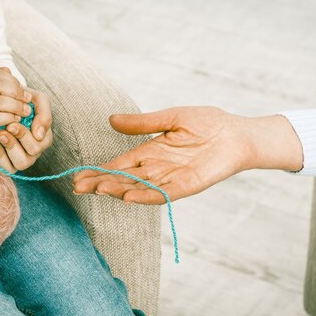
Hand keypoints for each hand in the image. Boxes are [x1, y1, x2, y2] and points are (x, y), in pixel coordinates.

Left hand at [0, 88, 52, 172]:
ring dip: (0, 154)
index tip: (11, 124)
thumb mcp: (37, 100)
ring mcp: (16, 160)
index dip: (24, 137)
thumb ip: (44, 114)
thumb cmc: (22, 100)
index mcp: (42, 140)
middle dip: (11, 145)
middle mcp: (30, 153)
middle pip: (24, 160)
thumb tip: (39, 134)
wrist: (2, 101)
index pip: (36, 146)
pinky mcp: (1, 163)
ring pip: (12, 167)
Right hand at [72, 106, 302, 204]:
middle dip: (100, 183)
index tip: (78, 176)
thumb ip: (142, 123)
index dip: (99, 171)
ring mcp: (170, 178)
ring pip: (137, 187)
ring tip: (96, 190)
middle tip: (77, 188)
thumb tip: (111, 120)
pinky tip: (128, 197)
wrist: (238, 134)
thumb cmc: (208, 123)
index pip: (119, 164)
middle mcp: (156, 168)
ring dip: (117, 190)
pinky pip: (162, 193)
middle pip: (123, 178)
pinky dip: (145, 196)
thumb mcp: (170, 118)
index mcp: (150, 152)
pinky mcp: (186, 185)